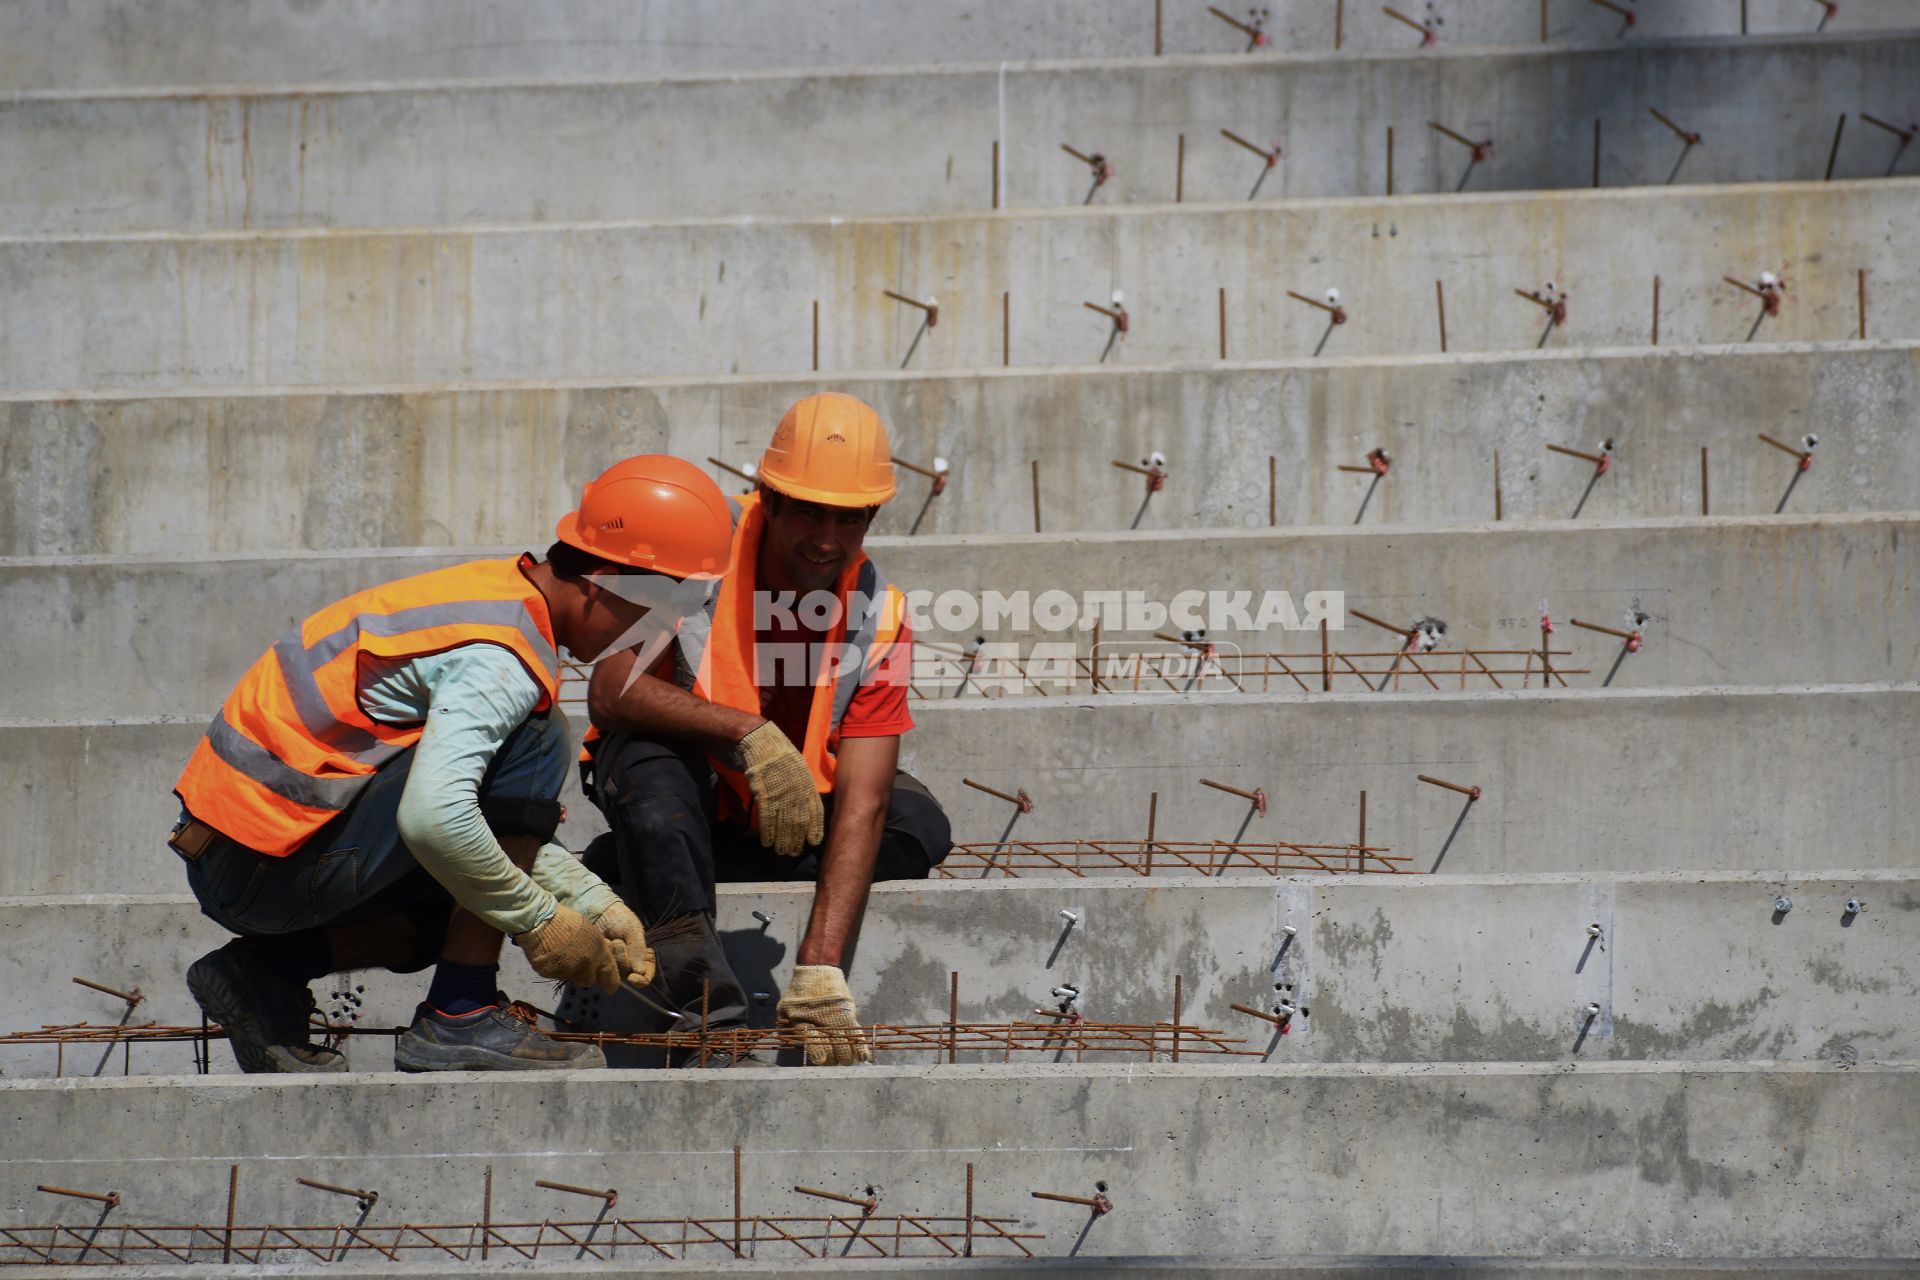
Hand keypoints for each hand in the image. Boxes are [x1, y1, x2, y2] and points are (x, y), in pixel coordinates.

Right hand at [513, 905, 620, 993]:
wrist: (542, 920)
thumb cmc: (568, 921)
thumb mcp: (591, 932)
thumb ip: (598, 950)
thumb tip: (599, 960)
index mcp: (599, 954)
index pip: (611, 977)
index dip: (610, 982)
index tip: (609, 986)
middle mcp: (585, 966)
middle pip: (589, 981)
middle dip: (585, 975)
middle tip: (577, 962)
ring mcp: (567, 971)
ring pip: (571, 977)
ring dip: (568, 970)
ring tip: (560, 953)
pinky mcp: (550, 974)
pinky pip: (554, 974)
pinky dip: (553, 968)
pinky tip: (549, 954)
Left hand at [590, 901, 656, 986]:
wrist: (597, 911)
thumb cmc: (618, 918)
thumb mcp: (632, 930)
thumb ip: (638, 950)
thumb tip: (640, 973)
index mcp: (641, 959)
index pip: (644, 979)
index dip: (640, 981)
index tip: (632, 977)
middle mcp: (626, 966)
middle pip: (626, 976)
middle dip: (621, 959)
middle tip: (617, 941)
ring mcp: (610, 966)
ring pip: (611, 975)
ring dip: (609, 957)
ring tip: (607, 940)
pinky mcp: (595, 965)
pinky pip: (596, 971)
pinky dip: (598, 958)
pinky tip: (599, 944)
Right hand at [728, 721, 824, 857]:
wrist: (756, 736)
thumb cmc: (774, 750)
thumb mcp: (794, 763)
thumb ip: (799, 781)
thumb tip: (804, 798)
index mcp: (805, 779)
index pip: (813, 808)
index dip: (814, 826)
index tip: (814, 841)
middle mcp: (795, 786)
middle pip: (798, 818)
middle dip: (797, 838)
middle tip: (795, 852)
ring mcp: (779, 789)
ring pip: (783, 820)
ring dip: (783, 839)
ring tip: (782, 852)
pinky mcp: (763, 790)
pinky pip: (766, 815)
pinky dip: (767, 830)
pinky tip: (767, 842)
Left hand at [776, 965, 870, 1064]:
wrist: (817, 969)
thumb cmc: (799, 992)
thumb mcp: (785, 1008)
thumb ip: (788, 1028)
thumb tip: (795, 1047)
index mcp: (801, 1019)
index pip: (812, 1042)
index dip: (819, 1054)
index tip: (821, 1060)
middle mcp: (820, 1018)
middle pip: (831, 1046)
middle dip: (834, 1059)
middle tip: (835, 1063)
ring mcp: (836, 1014)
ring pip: (845, 1041)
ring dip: (848, 1056)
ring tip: (848, 1062)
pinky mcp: (848, 1011)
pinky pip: (855, 1031)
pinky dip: (860, 1045)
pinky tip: (863, 1056)